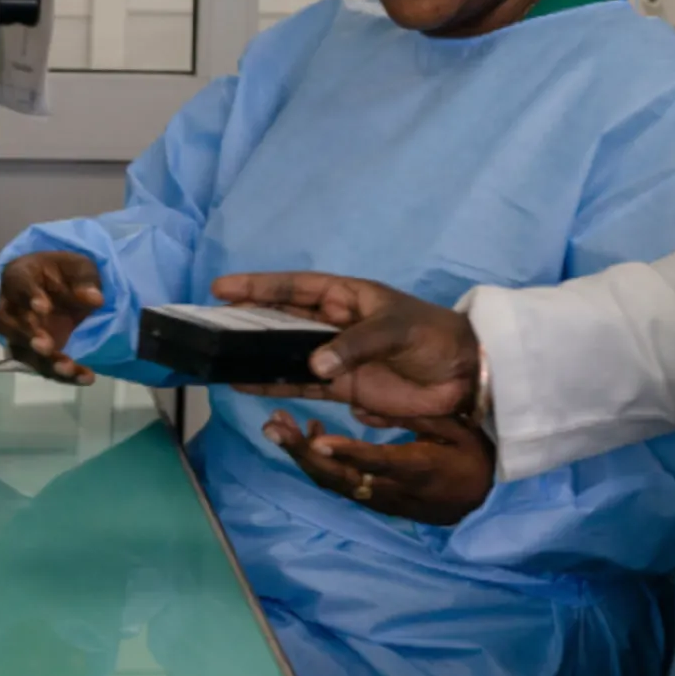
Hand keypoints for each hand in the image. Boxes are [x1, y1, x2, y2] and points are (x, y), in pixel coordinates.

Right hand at [0, 251, 103, 384]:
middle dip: (25, 336)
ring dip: (42, 362)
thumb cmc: (64, 272)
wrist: (62, 287)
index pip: (17, 285)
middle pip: (6, 323)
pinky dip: (62, 375)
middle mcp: (11, 306)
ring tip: (67, 368)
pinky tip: (85, 376)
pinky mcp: (32, 352)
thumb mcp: (80, 268)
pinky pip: (41, 366)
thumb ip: (85, 281)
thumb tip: (95, 299)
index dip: (28, 296)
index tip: (43, 308)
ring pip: (19, 350)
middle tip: (46, 346)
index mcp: (19, 276)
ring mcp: (18, 332)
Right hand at [211, 272, 479, 417]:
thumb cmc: (433, 338)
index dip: (259, 287)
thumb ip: (355, 346)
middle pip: (282, 320)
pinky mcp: (343, 389)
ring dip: (256, 356)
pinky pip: (301, 385)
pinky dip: (275, 386)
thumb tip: (313, 366)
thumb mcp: (397, 330)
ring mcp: (336, 358)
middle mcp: (335, 325)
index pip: (294, 287)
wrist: (465, 374)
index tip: (222, 288)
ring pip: (286, 354)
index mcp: (347, 297)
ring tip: (218, 358)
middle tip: (209, 325)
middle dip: (247, 321)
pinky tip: (246, 386)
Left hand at [263, 407, 494, 524]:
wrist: (481, 500)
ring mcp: (381, 500)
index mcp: (419, 469)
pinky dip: (318, 461)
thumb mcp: (456, 430)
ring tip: (276, 426)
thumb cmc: (471, 456)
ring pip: (334, 483)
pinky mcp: (374, 501)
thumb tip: (364, 410)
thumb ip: (415, 418)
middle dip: (303, 453)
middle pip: (342, 478)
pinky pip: (341, 483)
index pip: (377, 463)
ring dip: (302, 456)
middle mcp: (393, 490)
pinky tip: (307, 433)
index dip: (347, 453)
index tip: (318, 440)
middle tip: (273, 426)